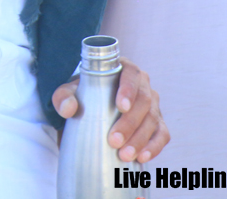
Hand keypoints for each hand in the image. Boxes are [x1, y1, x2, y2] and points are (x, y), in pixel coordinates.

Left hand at [52, 57, 169, 162]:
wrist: (91, 108)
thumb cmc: (83, 94)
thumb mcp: (70, 92)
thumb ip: (63, 97)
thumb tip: (68, 108)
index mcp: (124, 69)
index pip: (131, 74)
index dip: (129, 89)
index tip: (121, 107)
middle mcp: (142, 85)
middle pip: (144, 101)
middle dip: (130, 122)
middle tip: (114, 141)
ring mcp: (152, 104)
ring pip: (153, 119)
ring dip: (140, 138)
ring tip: (124, 155)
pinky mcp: (157, 123)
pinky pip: (162, 134)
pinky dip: (154, 146)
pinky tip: (142, 157)